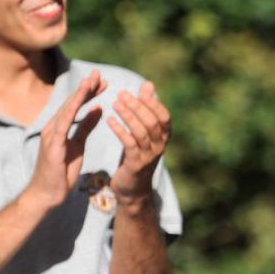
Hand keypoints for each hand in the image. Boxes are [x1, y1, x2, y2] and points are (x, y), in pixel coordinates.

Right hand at [25, 70, 104, 208]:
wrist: (47, 193)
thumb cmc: (61, 171)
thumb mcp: (79, 145)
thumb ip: (86, 127)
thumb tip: (98, 109)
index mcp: (61, 127)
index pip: (77, 105)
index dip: (90, 92)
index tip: (103, 81)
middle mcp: (54, 127)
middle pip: (72, 103)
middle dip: (86, 88)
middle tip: (99, 74)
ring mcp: (51, 136)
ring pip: (66, 111)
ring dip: (79, 96)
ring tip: (91, 83)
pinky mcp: (52, 146)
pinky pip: (63, 127)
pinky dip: (71, 114)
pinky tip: (80, 105)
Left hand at [108, 80, 172, 201]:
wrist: (132, 188)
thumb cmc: (137, 155)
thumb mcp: (144, 132)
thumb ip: (146, 109)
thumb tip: (149, 85)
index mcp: (163, 137)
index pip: (165, 117)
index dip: (154, 103)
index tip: (140, 90)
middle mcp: (160, 146)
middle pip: (152, 122)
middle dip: (137, 107)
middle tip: (121, 94)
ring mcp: (149, 156)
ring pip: (141, 132)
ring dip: (128, 116)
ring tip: (114, 104)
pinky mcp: (136, 164)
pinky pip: (129, 144)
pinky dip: (120, 130)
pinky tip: (109, 120)